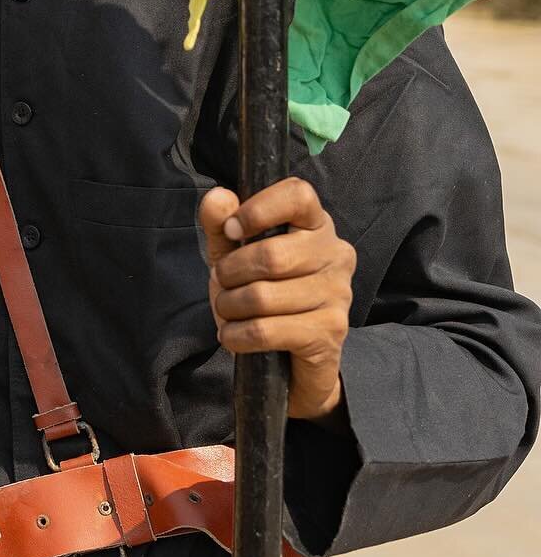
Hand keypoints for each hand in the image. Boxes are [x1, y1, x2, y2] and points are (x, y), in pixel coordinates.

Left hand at [200, 178, 355, 423]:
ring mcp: (338, 294)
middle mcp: (336, 254)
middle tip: (221, 284)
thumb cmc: (263, 294)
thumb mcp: (234, 256)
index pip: (299, 195)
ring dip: (230, 307)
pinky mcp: (330, 332)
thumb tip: (218, 197)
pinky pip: (267, 330)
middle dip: (230, 273)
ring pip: (263, 296)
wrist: (290, 361)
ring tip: (228, 311)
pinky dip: (237, 335)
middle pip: (271, 254)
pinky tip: (233, 337)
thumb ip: (222, 225)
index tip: (232, 230)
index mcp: (316, 224)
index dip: (258, 209)